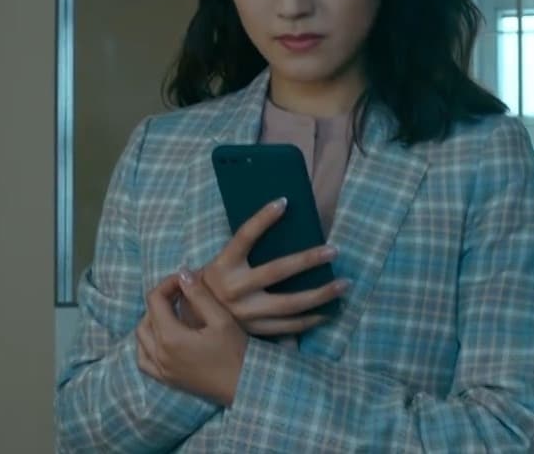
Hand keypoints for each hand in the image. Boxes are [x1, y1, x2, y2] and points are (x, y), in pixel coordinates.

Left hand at [135, 269, 247, 406]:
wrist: (244, 386)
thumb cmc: (235, 352)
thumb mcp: (220, 319)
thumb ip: (199, 294)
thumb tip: (182, 273)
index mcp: (170, 338)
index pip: (155, 300)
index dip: (168, 284)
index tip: (185, 279)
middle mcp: (159, 355)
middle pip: (147, 316)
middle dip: (161, 299)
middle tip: (181, 292)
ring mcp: (161, 370)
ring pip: (141, 338)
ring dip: (152, 319)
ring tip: (172, 312)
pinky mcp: (167, 380)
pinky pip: (144, 360)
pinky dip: (146, 345)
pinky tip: (161, 338)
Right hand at [182, 198, 350, 336]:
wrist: (190, 325)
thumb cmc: (209, 287)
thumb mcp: (218, 264)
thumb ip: (241, 252)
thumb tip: (274, 226)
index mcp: (223, 265)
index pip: (244, 235)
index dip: (263, 218)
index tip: (284, 202)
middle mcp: (234, 288)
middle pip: (277, 271)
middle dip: (308, 260)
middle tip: (333, 250)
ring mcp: (246, 313)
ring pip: (290, 304)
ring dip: (320, 294)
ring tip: (343, 285)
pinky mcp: (254, 331)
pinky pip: (288, 327)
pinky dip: (310, 320)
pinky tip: (328, 312)